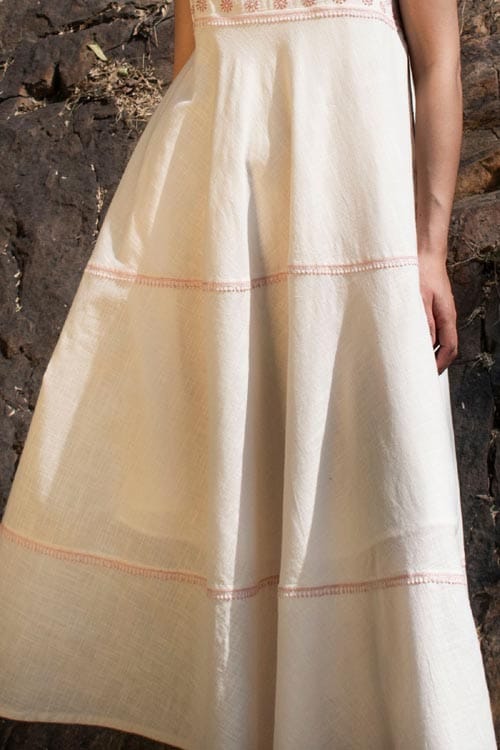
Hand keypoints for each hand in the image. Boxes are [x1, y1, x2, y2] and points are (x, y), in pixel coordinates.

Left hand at [417, 252, 457, 375]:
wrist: (424, 253)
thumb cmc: (420, 272)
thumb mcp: (419, 297)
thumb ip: (423, 321)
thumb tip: (425, 344)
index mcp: (447, 316)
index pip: (449, 348)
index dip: (439, 364)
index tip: (426, 375)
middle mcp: (447, 317)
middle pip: (446, 347)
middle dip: (435, 362)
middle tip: (418, 373)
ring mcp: (441, 313)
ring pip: (440, 339)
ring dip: (429, 351)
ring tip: (412, 361)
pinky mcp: (433, 308)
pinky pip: (433, 330)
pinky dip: (424, 340)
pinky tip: (411, 342)